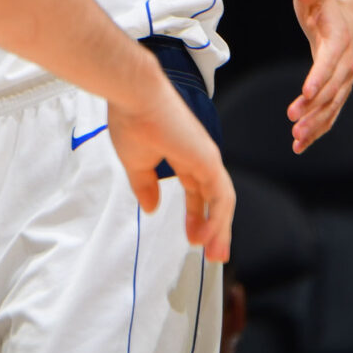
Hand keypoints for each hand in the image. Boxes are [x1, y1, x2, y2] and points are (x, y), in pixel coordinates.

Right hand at [110, 60, 233, 262]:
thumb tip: (152, 208)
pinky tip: (209, 236)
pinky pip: (220, 196)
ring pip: (222, 200)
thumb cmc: (130, 122)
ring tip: (215, 254)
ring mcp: (207, 158)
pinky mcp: (208, 160)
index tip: (192, 238)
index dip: (195, 215)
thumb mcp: (135, 163)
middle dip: (215, 228)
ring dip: (220, 229)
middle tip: (214, 254)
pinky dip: (217, 218)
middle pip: (214, 199)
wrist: (133, 97)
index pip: (197, 191)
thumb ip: (145, 186)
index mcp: (183, 155)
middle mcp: (200, 157)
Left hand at [288, 0, 352, 152]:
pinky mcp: (338, 90)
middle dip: (315, 106)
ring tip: (296, 139)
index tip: (306, 92)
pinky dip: (318, 129)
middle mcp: (346, 63)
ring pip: (333, 106)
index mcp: (339, 40)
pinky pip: (331, 112)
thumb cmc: (326, 5)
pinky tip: (300, 144)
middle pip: (333, 89)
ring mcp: (344, 79)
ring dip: (316, 124)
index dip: (319, 76)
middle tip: (294, 122)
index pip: (330, 61)